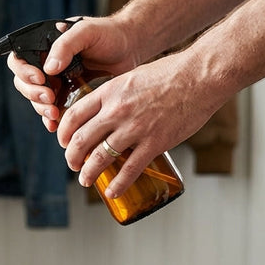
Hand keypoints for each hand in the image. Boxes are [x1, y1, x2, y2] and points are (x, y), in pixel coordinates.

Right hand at [6, 17, 140, 131]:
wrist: (131, 47)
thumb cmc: (109, 33)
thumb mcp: (86, 31)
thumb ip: (65, 45)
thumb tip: (48, 69)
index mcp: (44, 48)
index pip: (19, 60)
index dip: (24, 72)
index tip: (41, 78)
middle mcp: (46, 65)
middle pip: (24, 83)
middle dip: (33, 93)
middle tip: (49, 98)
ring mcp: (56, 83)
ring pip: (36, 100)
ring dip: (41, 108)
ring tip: (54, 112)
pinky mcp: (68, 97)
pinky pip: (52, 111)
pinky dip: (51, 119)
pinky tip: (55, 124)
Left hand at [57, 52, 222, 196]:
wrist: (201, 77)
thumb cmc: (170, 73)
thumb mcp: (132, 77)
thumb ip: (116, 94)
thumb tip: (105, 110)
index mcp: (109, 93)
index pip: (73, 116)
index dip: (63, 133)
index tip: (63, 142)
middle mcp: (116, 111)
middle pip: (80, 140)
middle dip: (71, 157)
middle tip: (72, 164)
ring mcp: (135, 128)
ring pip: (100, 157)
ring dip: (88, 172)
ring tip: (85, 179)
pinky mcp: (155, 143)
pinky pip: (130, 169)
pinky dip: (117, 184)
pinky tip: (111, 191)